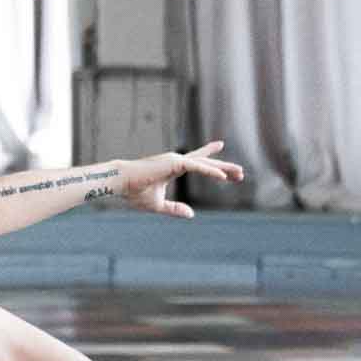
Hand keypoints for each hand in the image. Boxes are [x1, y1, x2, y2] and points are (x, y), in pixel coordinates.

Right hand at [117, 140, 244, 219]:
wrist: (120, 183)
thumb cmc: (134, 192)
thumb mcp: (158, 204)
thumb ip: (174, 209)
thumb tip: (191, 214)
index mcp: (172, 168)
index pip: (196, 161)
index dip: (209, 157)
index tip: (220, 146)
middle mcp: (176, 161)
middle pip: (206, 163)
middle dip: (224, 168)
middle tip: (240, 173)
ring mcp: (176, 160)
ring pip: (206, 164)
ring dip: (224, 169)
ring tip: (240, 174)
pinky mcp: (175, 163)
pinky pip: (198, 167)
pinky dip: (211, 172)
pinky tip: (224, 178)